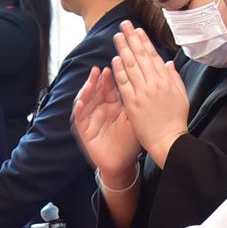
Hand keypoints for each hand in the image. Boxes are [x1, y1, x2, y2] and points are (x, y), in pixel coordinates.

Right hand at [70, 64, 138, 187]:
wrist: (123, 163)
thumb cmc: (130, 141)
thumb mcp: (134, 118)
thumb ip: (136, 100)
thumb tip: (147, 79)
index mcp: (113, 104)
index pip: (110, 87)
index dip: (111, 77)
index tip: (114, 65)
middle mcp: (100, 109)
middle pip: (96, 90)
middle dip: (96, 80)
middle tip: (99, 70)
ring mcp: (91, 118)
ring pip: (85, 100)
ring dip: (86, 91)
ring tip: (89, 83)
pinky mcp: (84, 130)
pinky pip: (79, 118)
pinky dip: (79, 110)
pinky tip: (80, 103)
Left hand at [111, 27, 189, 166]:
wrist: (169, 141)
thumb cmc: (176, 120)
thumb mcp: (182, 96)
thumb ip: (174, 78)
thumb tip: (168, 63)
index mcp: (166, 81)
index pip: (153, 56)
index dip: (144, 41)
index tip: (137, 30)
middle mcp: (154, 84)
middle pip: (140, 57)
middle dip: (132, 39)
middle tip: (124, 25)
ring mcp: (143, 93)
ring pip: (131, 67)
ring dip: (123, 50)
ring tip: (117, 37)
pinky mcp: (133, 104)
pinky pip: (124, 84)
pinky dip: (119, 71)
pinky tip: (115, 60)